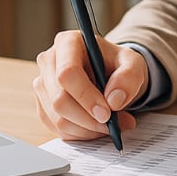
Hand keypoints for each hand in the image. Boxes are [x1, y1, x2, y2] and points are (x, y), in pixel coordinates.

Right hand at [33, 30, 148, 140]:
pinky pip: (56, 127)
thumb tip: (113, 100)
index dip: (86, 96)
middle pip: (59, 99)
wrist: (112, 73)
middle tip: (112, 125)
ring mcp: (43, 84)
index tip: (107, 113)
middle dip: (87, 118)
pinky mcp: (43, 104)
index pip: (67, 73)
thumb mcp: (133, 64)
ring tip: (111, 126)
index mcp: (68, 42)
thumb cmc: (119, 64)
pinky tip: (97, 127)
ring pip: (57, 117)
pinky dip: (80, 133)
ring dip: (86, 129)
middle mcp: (49, 61)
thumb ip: (129, 77)